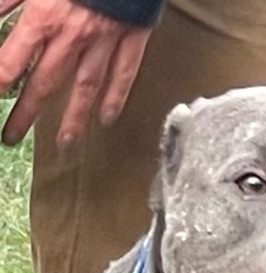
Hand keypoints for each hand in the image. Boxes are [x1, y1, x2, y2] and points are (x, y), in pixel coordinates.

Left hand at [0, 0, 151, 146]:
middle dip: (27, 112)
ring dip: (72, 118)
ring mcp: (105, 42)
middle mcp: (73, 38)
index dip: (1, 82)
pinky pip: (124, 74)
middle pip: (46, 82)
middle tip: (13, 137)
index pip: (14, 60)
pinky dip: (116, 98)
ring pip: (85, 87)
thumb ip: (6, 1)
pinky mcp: (131, 39)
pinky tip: (108, 119)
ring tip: (65, 144)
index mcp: (44, 18)